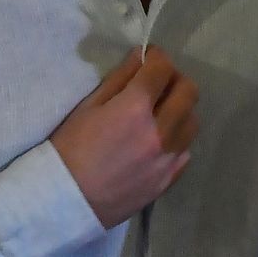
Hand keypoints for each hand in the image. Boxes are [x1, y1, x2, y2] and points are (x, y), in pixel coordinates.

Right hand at [52, 47, 198, 227]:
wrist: (65, 200)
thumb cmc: (68, 149)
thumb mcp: (88, 106)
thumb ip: (119, 78)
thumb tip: (142, 56)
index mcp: (135, 108)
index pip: (162, 69)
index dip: (157, 58)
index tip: (151, 59)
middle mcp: (159, 131)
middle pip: (189, 92)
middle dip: (175, 80)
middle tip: (159, 84)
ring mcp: (167, 158)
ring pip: (192, 122)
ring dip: (180, 111)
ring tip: (161, 114)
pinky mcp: (168, 180)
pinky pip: (185, 152)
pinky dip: (177, 140)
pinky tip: (158, 142)